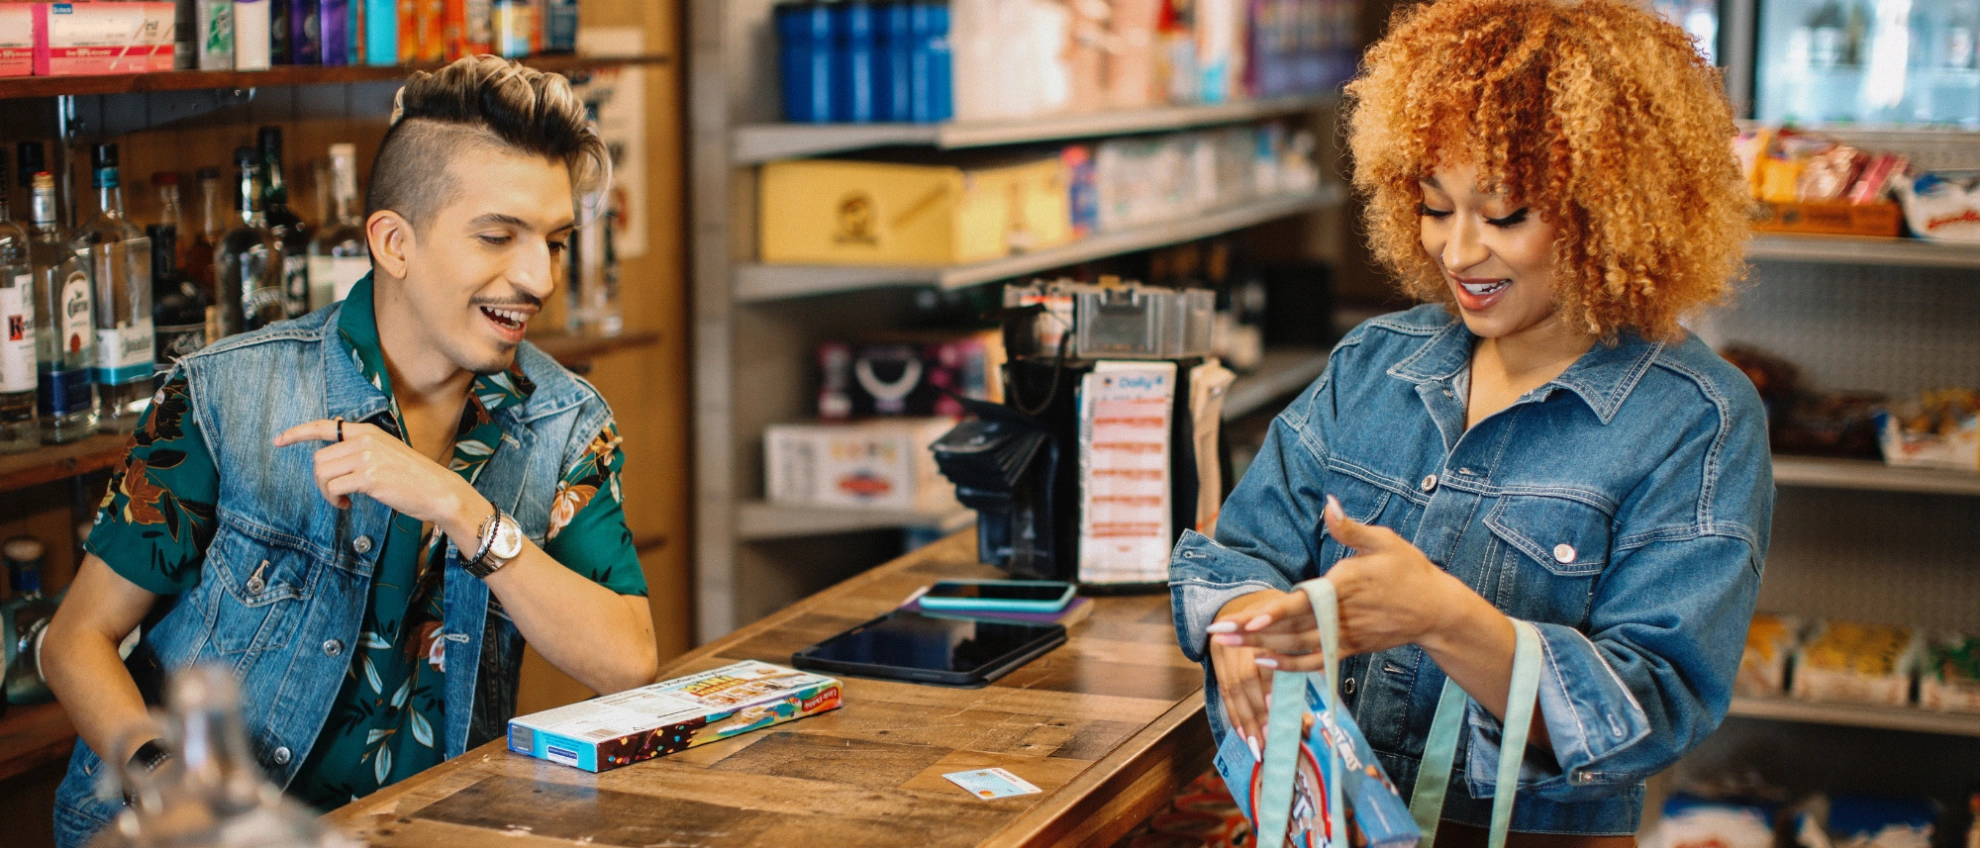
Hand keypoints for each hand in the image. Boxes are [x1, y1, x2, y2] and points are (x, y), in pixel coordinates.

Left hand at [273, 419, 488, 544]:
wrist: (439, 490)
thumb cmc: (415, 478)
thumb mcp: (388, 454)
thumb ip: (362, 452)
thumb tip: (335, 463)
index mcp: (368, 432)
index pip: (325, 425)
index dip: (297, 433)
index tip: (279, 440)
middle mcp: (365, 441)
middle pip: (319, 459)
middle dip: (320, 480)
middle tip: (335, 494)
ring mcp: (367, 458)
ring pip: (322, 474)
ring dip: (325, 492)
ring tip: (340, 500)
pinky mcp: (368, 477)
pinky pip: (334, 488)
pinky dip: (334, 500)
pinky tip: (346, 505)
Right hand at [1203, 590, 1285, 757]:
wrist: (1237, 598)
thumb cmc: (1273, 612)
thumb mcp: (1288, 621)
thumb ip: (1298, 650)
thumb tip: (1320, 681)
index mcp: (1255, 628)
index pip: (1260, 662)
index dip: (1267, 687)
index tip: (1278, 710)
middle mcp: (1234, 641)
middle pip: (1243, 680)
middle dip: (1256, 712)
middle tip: (1269, 738)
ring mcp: (1222, 653)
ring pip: (1231, 690)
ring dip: (1244, 721)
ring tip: (1256, 745)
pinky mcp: (1216, 664)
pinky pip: (1224, 693)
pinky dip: (1234, 715)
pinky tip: (1243, 734)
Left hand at [1208, 495, 1468, 672]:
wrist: (1436, 611)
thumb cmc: (1409, 571)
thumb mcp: (1384, 541)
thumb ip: (1350, 527)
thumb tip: (1328, 503)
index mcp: (1345, 586)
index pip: (1304, 602)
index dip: (1276, 613)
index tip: (1249, 619)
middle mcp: (1340, 615)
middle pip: (1290, 628)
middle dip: (1251, 631)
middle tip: (1216, 633)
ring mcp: (1344, 636)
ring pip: (1296, 646)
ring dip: (1261, 646)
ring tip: (1226, 645)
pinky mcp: (1348, 649)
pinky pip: (1313, 661)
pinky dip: (1288, 666)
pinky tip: (1262, 662)